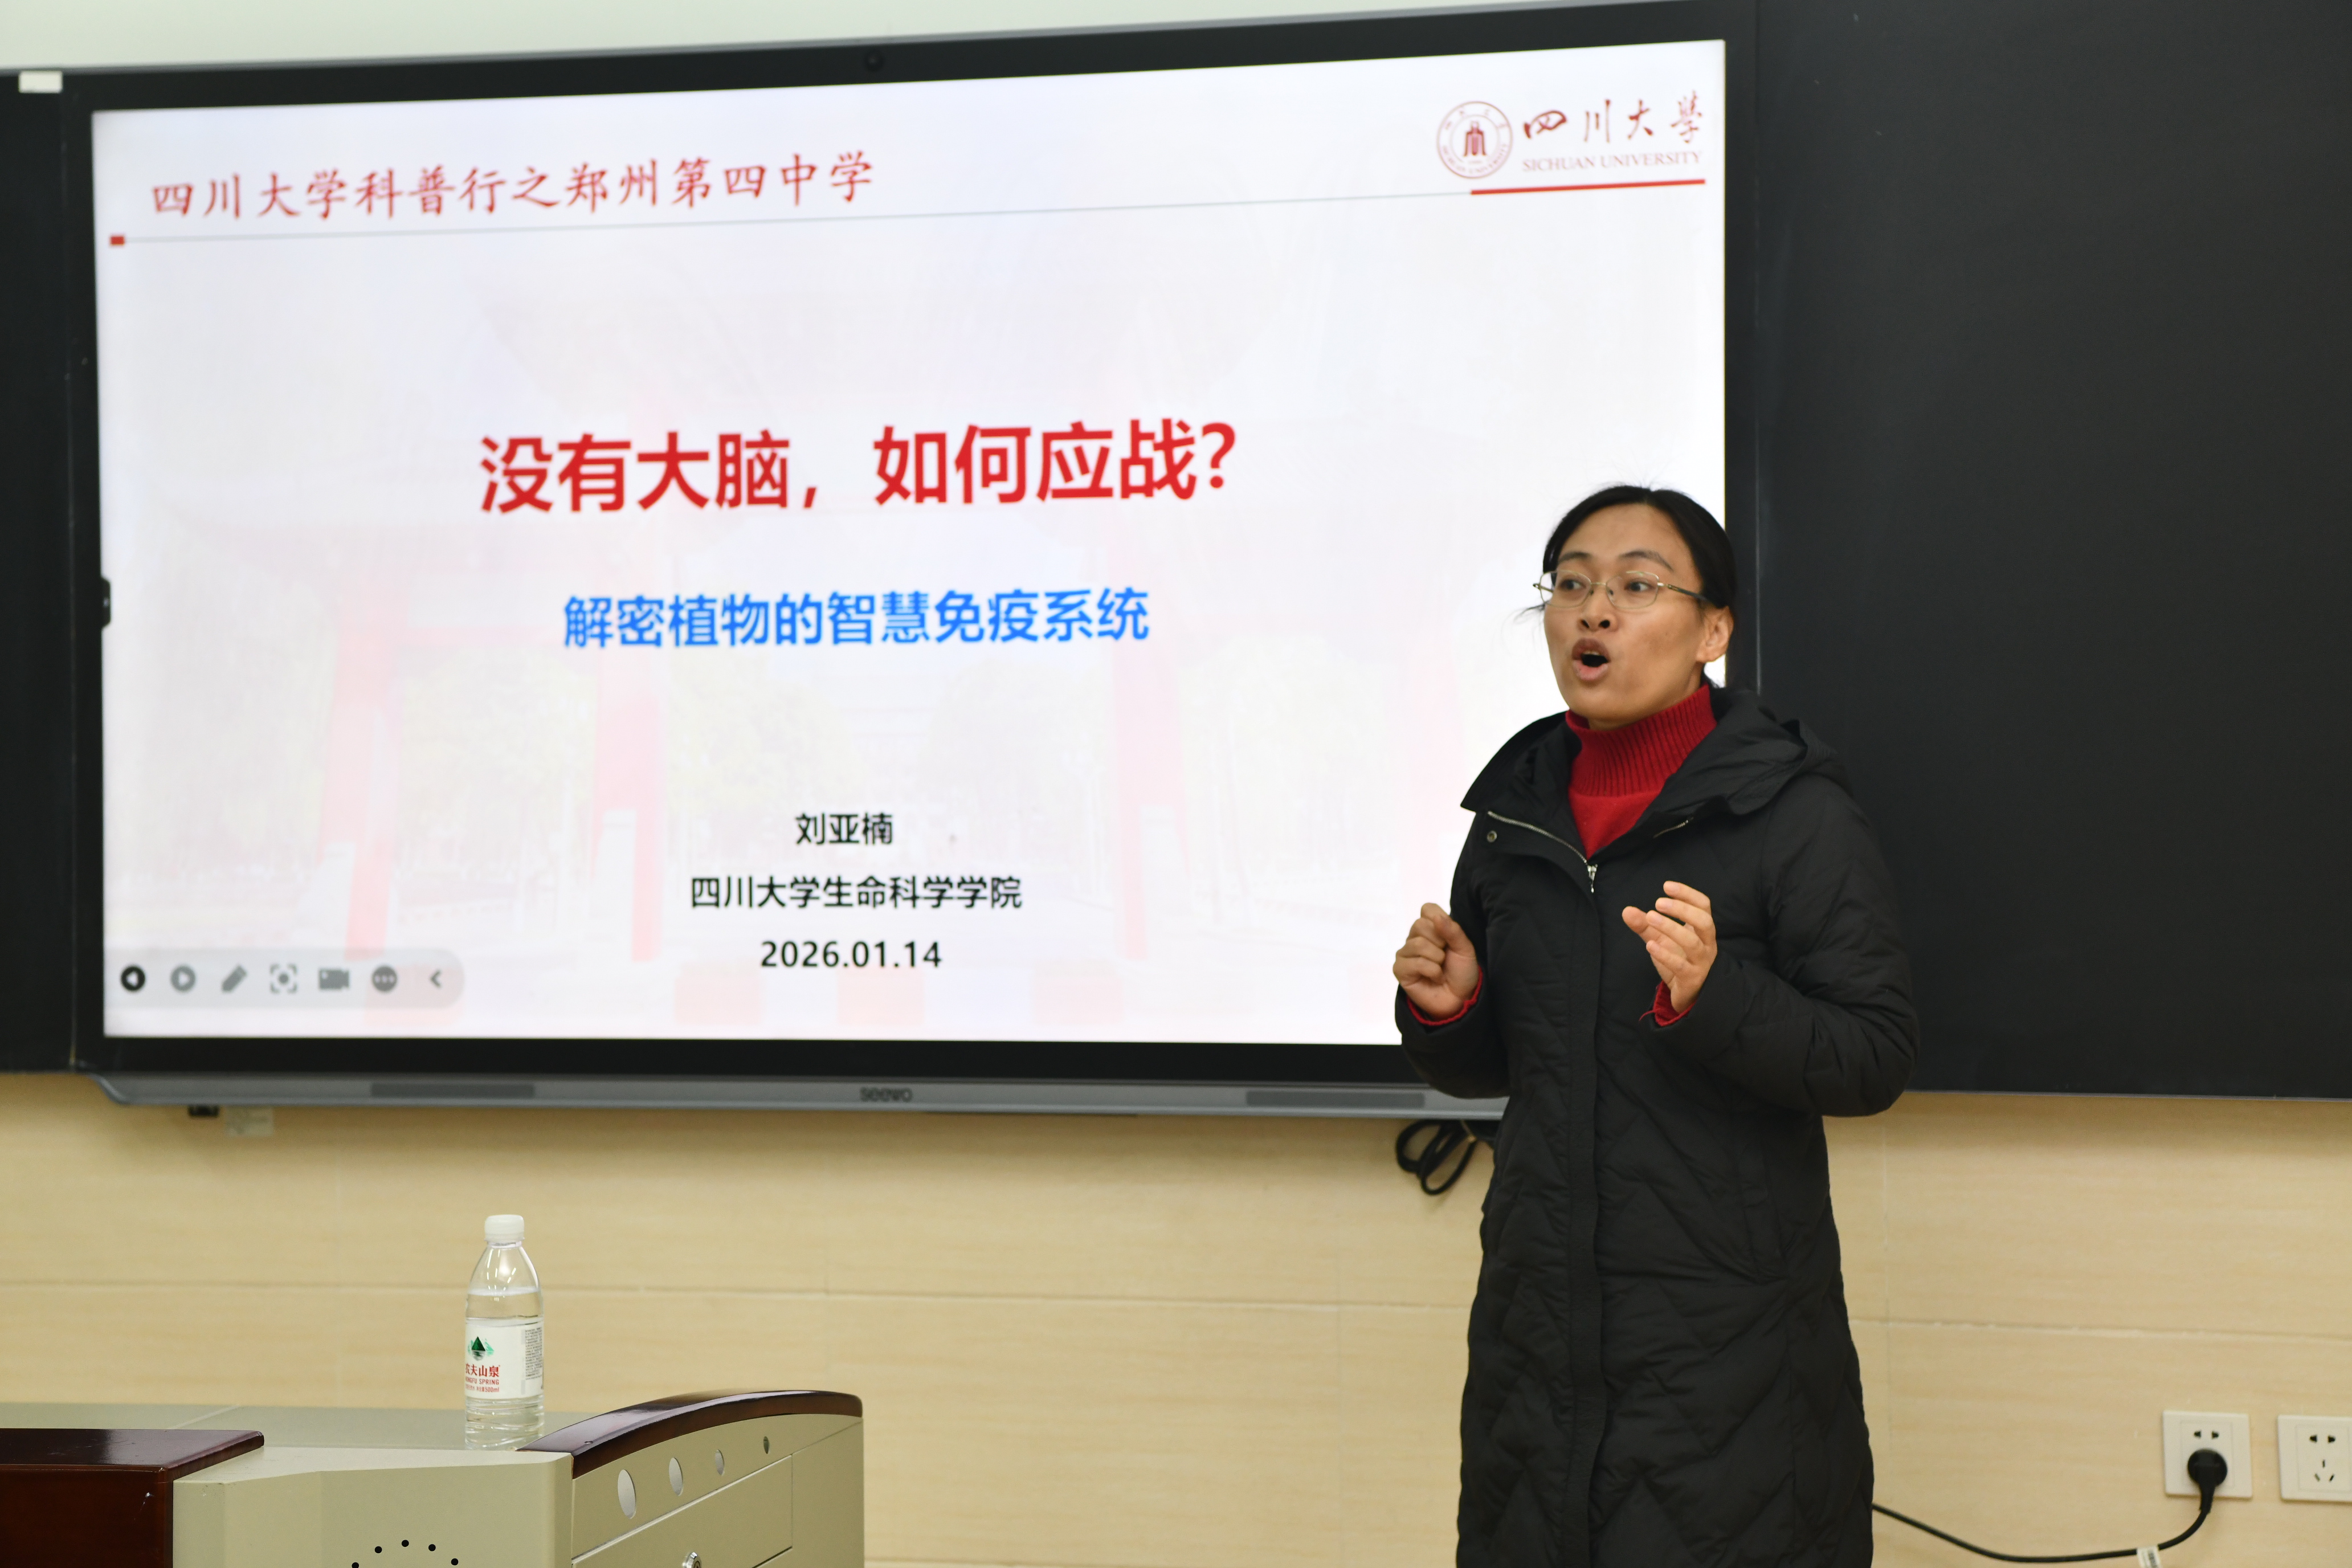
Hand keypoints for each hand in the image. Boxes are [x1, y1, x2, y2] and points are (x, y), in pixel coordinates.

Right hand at [1394, 903, 1480, 1019]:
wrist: (1460, 998)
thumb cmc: (1461, 971)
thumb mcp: (1465, 948)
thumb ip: (1453, 931)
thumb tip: (1437, 917)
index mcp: (1429, 928)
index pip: (1427, 909)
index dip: (1440, 921)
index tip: (1449, 938)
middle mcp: (1414, 938)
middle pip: (1419, 925)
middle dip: (1439, 942)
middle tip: (1445, 956)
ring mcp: (1404, 953)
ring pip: (1417, 944)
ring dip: (1437, 959)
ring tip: (1440, 969)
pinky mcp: (1399, 970)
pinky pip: (1415, 963)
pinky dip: (1432, 971)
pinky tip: (1434, 977)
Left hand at [1622, 881, 1716, 1013]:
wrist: (1688, 993)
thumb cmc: (1678, 960)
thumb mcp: (1660, 939)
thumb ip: (1645, 925)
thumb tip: (1626, 910)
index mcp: (1701, 930)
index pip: (1703, 906)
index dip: (1688, 894)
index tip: (1666, 886)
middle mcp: (1706, 944)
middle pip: (1704, 921)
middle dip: (1682, 909)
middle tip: (1658, 902)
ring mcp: (1701, 962)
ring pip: (1692, 943)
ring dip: (1671, 928)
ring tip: (1650, 918)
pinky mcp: (1692, 978)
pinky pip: (1681, 966)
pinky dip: (1665, 955)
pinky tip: (1650, 945)